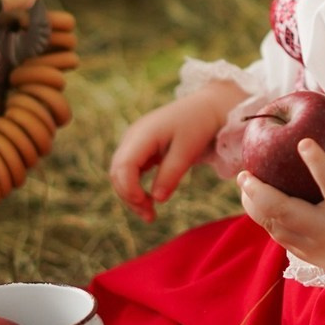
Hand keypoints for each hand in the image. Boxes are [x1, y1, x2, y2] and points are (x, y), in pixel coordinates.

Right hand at [110, 85, 239, 221]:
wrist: (206, 107)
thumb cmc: (198, 125)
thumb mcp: (188, 151)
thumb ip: (171, 174)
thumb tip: (156, 200)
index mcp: (142, 134)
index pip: (123, 166)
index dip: (129, 189)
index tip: (147, 205)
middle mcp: (132, 136)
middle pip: (117, 173)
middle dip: (129, 197)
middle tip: (150, 217)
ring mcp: (134, 141)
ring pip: (121, 174)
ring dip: (131, 195)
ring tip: (150, 214)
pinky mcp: (140, 147)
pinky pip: (130, 171)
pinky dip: (135, 187)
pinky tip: (149, 200)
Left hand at [238, 129, 324, 273]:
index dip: (319, 164)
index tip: (303, 142)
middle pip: (286, 213)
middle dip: (262, 193)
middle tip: (245, 172)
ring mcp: (310, 245)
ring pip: (273, 226)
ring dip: (254, 203)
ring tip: (244, 179)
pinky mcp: (299, 252)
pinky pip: (275, 232)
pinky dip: (261, 213)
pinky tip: (252, 195)